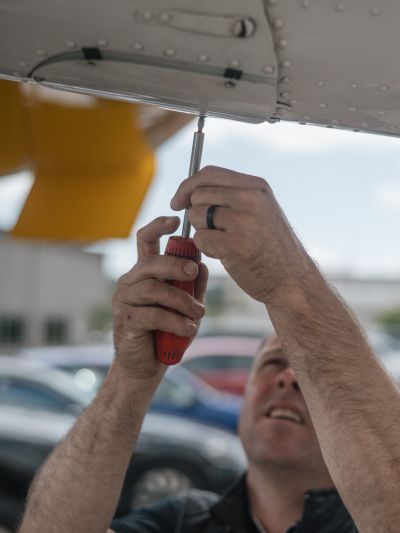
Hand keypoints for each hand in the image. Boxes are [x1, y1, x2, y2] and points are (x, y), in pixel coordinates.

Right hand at [112, 216, 207, 379]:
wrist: (146, 366)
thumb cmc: (167, 332)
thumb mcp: (187, 306)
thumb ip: (193, 285)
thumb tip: (203, 264)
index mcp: (144, 272)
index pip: (145, 240)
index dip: (158, 226)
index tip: (176, 220)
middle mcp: (131, 282)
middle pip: (150, 262)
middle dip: (175, 264)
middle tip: (194, 271)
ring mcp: (125, 300)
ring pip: (153, 288)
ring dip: (181, 300)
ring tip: (200, 313)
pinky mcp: (126, 320)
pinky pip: (153, 314)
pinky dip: (175, 321)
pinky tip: (189, 329)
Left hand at [171, 166, 311, 302]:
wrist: (291, 279)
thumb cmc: (269, 246)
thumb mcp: (260, 210)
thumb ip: (232, 195)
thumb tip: (189, 191)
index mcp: (256, 186)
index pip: (209, 173)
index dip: (187, 186)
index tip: (178, 202)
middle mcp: (250, 199)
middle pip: (198, 195)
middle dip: (195, 213)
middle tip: (211, 230)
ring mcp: (243, 222)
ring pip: (196, 216)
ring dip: (202, 232)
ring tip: (223, 243)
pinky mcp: (234, 246)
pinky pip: (200, 239)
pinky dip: (206, 249)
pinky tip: (225, 255)